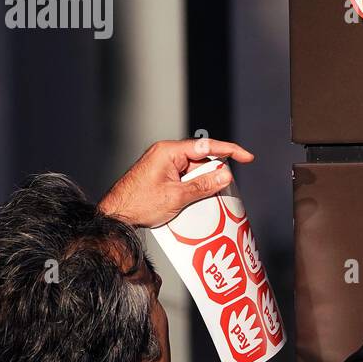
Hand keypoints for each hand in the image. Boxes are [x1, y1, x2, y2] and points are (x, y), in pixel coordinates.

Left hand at [100, 137, 254, 227]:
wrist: (115, 216)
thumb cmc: (139, 205)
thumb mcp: (176, 196)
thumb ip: (203, 185)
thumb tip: (225, 175)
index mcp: (168, 151)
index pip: (206, 145)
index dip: (229, 151)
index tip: (247, 157)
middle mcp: (166, 153)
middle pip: (201, 158)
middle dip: (214, 173)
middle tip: (224, 188)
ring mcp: (163, 164)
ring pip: (194, 169)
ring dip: (203, 182)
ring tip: (206, 198)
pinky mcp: (162, 174)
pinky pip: (185, 176)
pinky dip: (194, 186)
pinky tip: (196, 199)